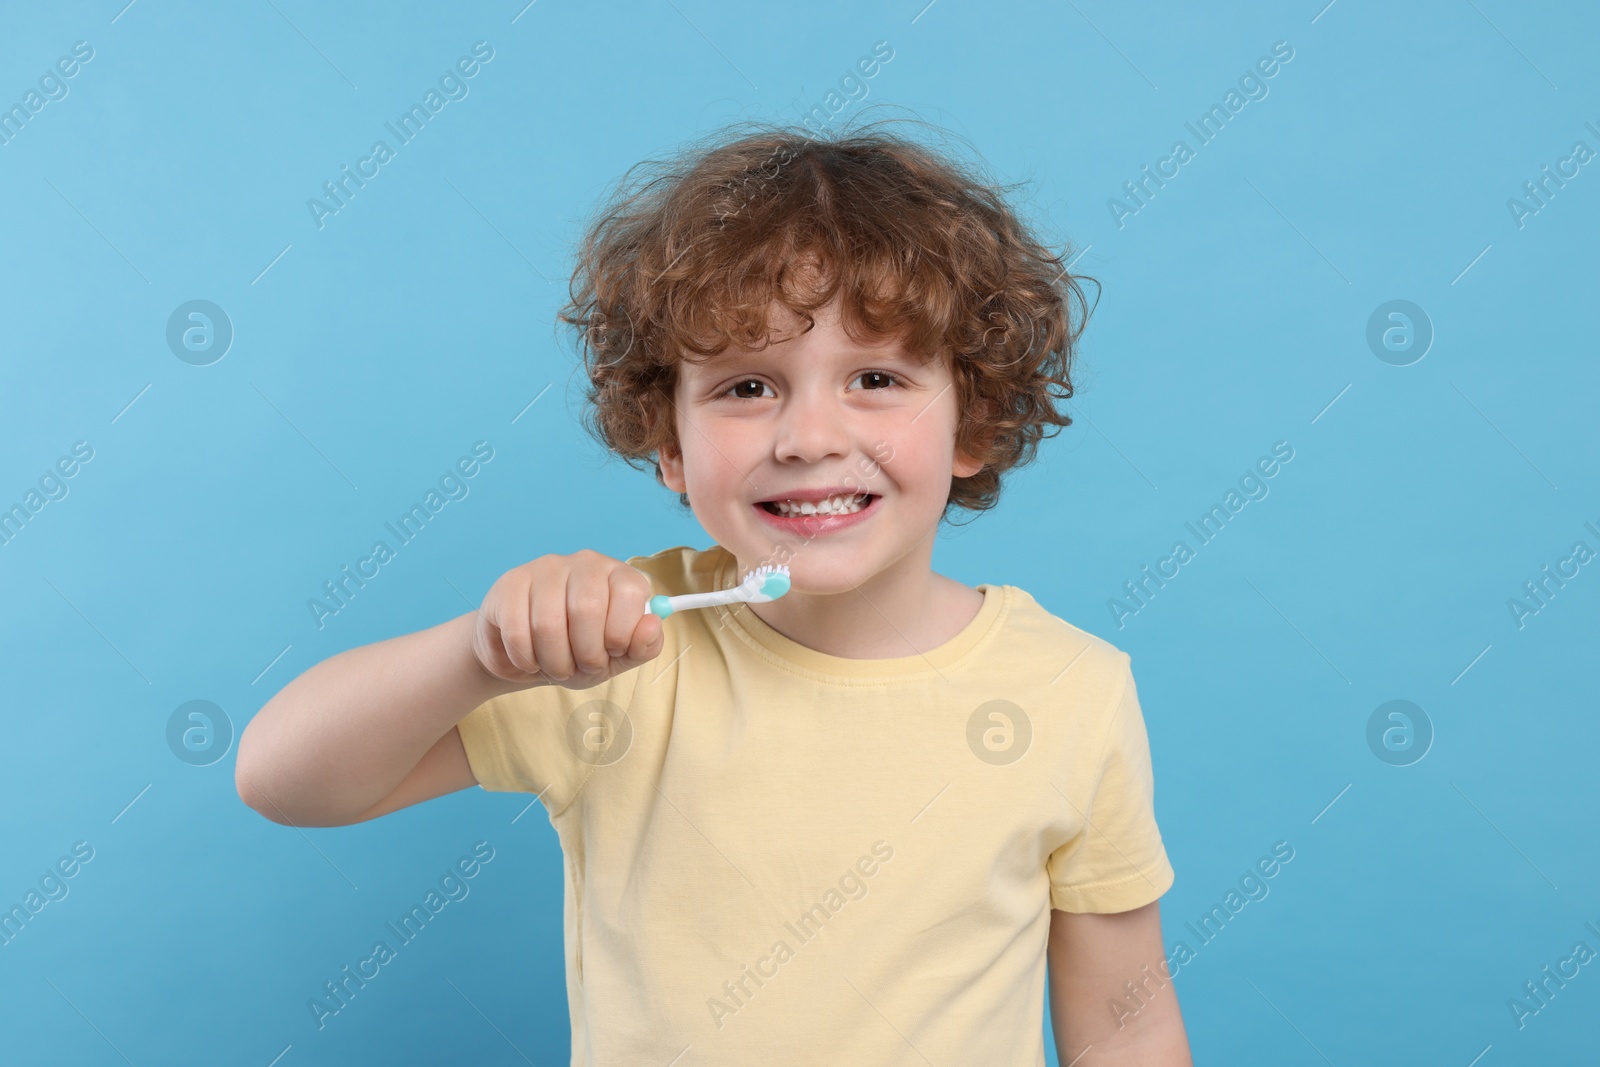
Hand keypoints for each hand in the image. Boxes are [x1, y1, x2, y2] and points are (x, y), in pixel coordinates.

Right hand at [472, 549, 664, 688]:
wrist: (526, 654)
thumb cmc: (579, 651)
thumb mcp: (618, 657)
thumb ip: (643, 646)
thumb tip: (653, 624)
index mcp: (619, 575)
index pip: (630, 593)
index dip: (622, 634)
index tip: (613, 651)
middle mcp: (585, 563)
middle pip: (587, 609)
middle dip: (586, 654)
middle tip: (581, 666)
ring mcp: (546, 568)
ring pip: (548, 624)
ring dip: (554, 661)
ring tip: (556, 666)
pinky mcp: (511, 583)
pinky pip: (517, 630)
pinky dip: (526, 659)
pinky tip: (529, 660)